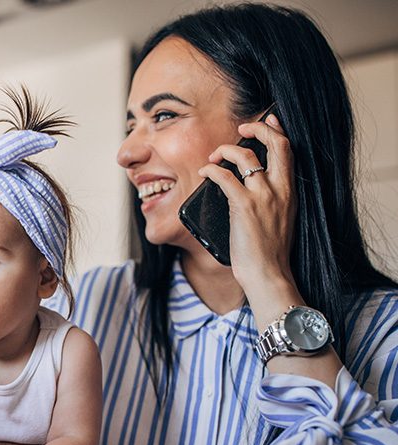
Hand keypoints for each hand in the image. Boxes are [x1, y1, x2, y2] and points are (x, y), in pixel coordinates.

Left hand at [199, 113, 297, 300]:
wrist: (268, 273)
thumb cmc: (268, 251)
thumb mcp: (279, 218)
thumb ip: (272, 199)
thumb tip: (250, 186)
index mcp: (290, 191)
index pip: (289, 150)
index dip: (277, 130)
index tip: (266, 121)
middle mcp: (280, 189)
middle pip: (275, 143)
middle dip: (257, 129)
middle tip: (242, 129)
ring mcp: (263, 196)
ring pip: (245, 156)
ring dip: (225, 150)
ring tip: (213, 157)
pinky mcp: (244, 206)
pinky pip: (224, 176)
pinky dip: (211, 170)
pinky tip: (203, 173)